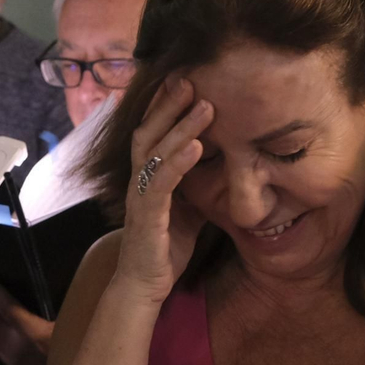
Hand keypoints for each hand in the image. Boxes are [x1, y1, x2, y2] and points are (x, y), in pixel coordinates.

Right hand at [111, 76, 213, 306]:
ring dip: (180, 126)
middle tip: (191, 77)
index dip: (167, 106)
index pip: (154, 132)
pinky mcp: (147, 217)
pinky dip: (178, 162)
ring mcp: (141, 197)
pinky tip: (196, 146)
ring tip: (204, 105)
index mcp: (149, 176)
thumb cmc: (166, 246)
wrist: (144, 287)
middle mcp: (139, 180)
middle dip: (169, 104)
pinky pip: (161, 184)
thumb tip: (225, 160)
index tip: (187, 79)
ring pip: (155, 152)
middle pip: (149, 132)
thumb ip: (198, 183)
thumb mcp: (190, 207)